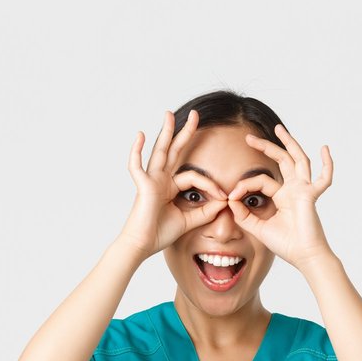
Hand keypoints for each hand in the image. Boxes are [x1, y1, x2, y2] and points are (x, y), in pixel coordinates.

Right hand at [115, 109, 231, 258]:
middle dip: (184, 132)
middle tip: (194, 115)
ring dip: (165, 132)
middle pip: (174, 151)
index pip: (195, 177)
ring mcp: (150, 180)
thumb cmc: (159, 234)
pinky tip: (141, 136)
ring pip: (160, 151)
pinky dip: (137, 151)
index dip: (211, 185)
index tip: (224, 198)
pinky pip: (137, 166)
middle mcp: (160, 180)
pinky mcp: (143, 186)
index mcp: (169, 187)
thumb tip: (224, 200)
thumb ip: (206, 210)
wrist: (142, 245)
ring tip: (169, 114)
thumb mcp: (189, 221)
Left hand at [227, 123, 334, 266]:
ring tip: (279, 129)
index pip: (261, 181)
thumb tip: (230, 200)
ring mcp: (304, 190)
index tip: (231, 195)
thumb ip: (243, 214)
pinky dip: (327, 164)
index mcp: (282, 196)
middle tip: (249, 138)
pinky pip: (324, 178)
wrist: (303, 256)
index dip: (244, 185)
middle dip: (266, 147)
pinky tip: (324, 148)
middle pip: (281, 161)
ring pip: (297, 160)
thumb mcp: (257, 227)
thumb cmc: (285, 244)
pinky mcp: (311, 195)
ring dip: (289, 143)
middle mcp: (294, 189)